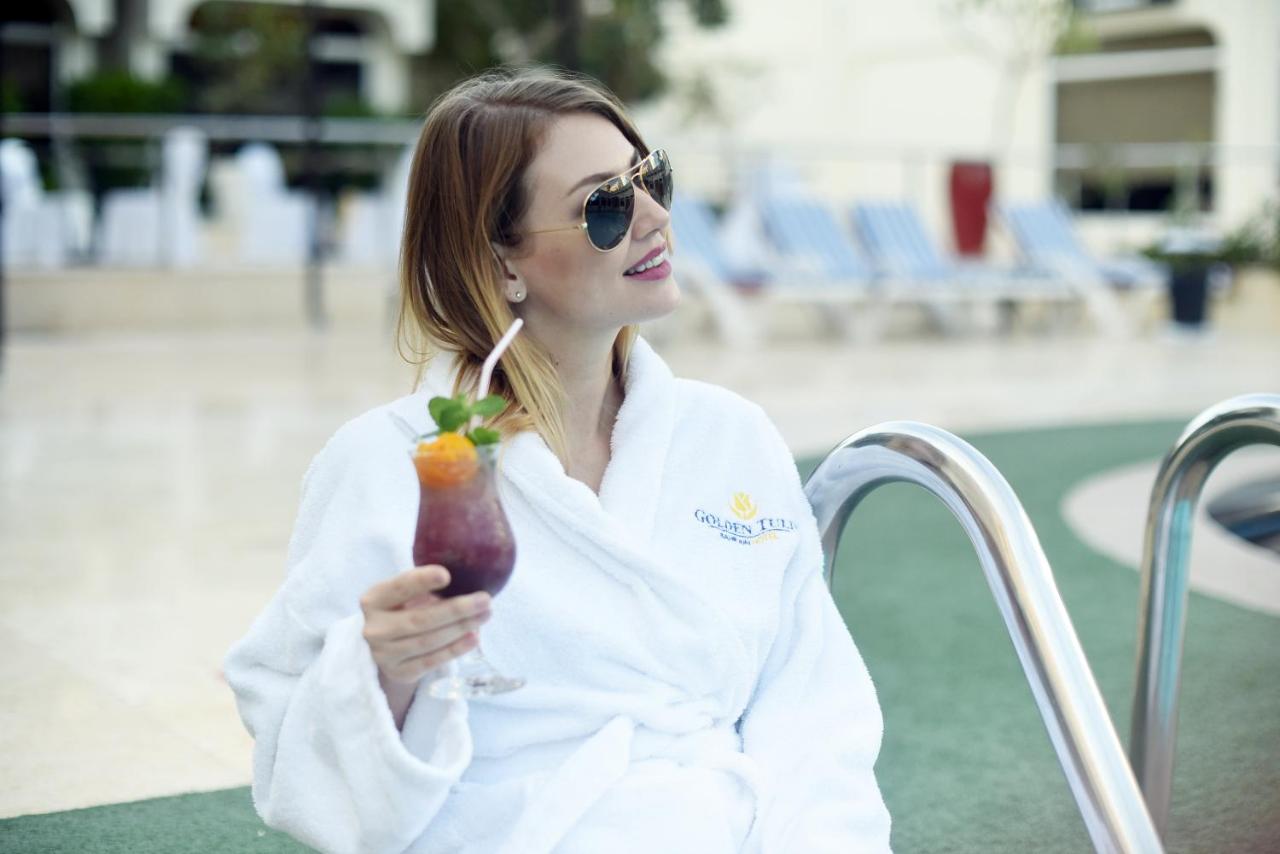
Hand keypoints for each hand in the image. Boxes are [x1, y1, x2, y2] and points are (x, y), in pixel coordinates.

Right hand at [360, 565, 491, 686]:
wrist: (389, 646)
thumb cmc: (405, 609)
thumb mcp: (406, 594)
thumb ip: (426, 587)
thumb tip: (466, 581)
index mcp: (373, 599)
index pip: (398, 588)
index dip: (421, 581)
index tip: (447, 575)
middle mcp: (374, 628)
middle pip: (419, 619)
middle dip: (456, 609)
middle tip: (485, 600)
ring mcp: (384, 654)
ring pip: (428, 642)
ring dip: (461, 628)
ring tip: (485, 616)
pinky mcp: (399, 672)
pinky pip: (431, 661)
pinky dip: (455, 649)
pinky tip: (474, 638)